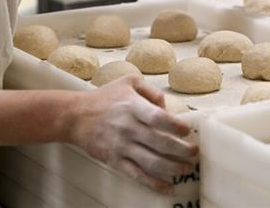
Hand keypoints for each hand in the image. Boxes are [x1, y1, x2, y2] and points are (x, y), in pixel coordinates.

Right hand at [67, 75, 197, 193]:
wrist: (75, 116)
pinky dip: (154, 184)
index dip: (176, 126)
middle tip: (194, 152)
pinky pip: (137, 175)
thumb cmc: (105, 97)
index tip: (188, 131)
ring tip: (186, 168)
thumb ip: (151, 90)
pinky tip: (168, 188)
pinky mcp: (115, 160)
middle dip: (182, 150)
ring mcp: (121, 146)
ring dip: (173, 168)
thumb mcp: (128, 82)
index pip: (159, 118)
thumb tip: (166, 105)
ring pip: (152, 162)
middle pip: (160, 143)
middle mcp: (128, 128)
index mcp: (133, 107)